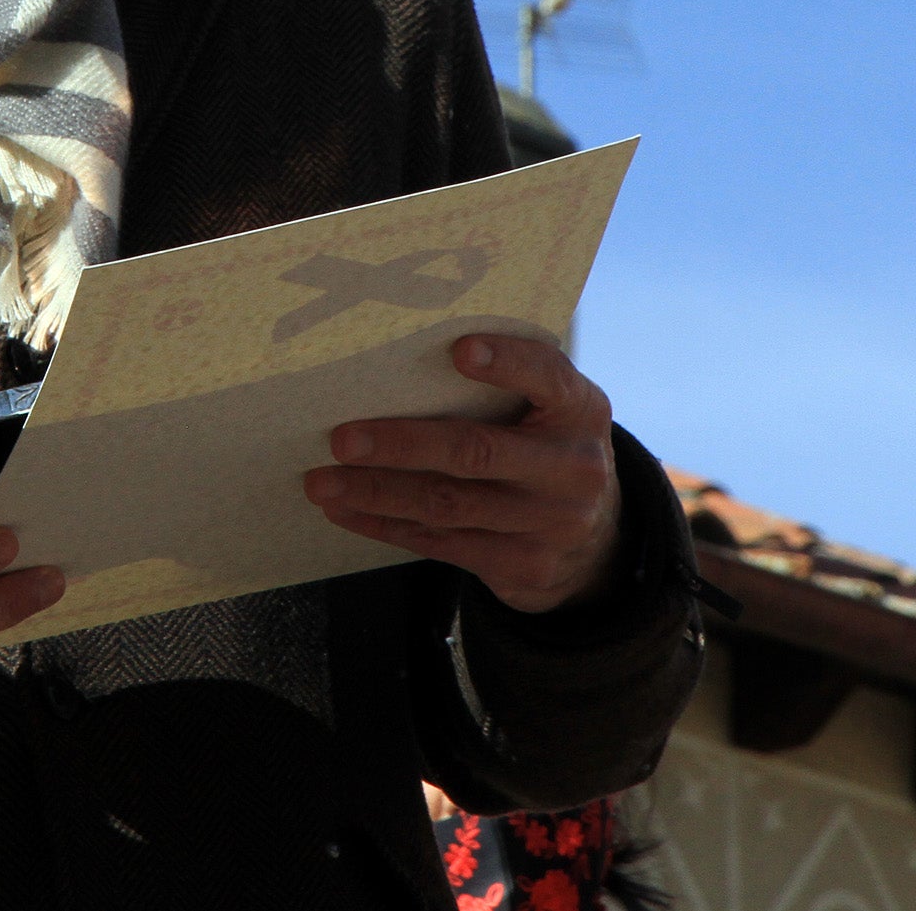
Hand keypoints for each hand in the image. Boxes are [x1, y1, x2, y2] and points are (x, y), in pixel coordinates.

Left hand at [302, 334, 621, 614]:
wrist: (593, 541)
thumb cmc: (547, 447)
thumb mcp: (553, 410)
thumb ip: (510, 385)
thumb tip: (403, 357)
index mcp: (581, 410)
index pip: (548, 378)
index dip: (507, 364)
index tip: (459, 351)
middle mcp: (571, 468)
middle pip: (478, 452)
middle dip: (403, 444)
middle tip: (342, 438)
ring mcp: (549, 524)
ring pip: (448, 505)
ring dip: (376, 493)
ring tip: (322, 480)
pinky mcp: (521, 564)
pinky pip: (440, 543)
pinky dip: (384, 525)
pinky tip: (344, 510)